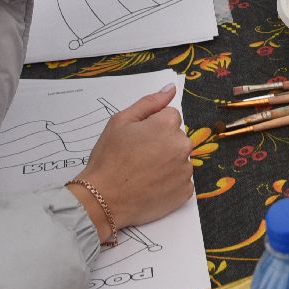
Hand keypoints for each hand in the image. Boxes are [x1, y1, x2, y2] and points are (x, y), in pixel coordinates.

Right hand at [70, 86, 193, 238]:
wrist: (102, 200)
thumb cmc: (109, 158)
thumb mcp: (121, 121)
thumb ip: (149, 103)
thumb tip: (171, 89)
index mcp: (167, 125)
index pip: (170, 116)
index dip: (152, 126)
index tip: (138, 139)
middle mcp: (182, 146)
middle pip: (177, 137)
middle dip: (162, 143)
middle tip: (139, 157)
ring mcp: (185, 170)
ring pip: (179, 159)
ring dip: (167, 163)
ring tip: (143, 173)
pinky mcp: (185, 192)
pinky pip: (182, 180)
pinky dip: (170, 182)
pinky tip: (151, 186)